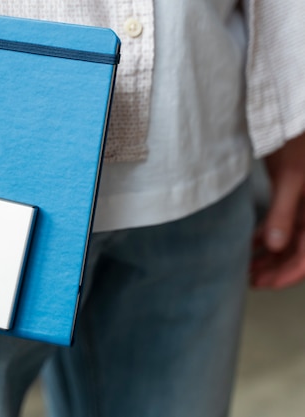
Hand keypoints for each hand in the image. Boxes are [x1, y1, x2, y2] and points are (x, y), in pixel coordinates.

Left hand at [251, 133, 304, 288]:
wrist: (294, 112)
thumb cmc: (300, 141)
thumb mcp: (292, 177)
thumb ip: (284, 212)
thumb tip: (275, 245)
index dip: (288, 274)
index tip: (264, 284)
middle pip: (297, 251)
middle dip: (274, 268)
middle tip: (249, 279)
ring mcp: (303, 204)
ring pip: (288, 239)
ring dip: (268, 254)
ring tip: (245, 266)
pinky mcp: (291, 194)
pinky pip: (281, 222)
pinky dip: (266, 234)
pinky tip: (250, 243)